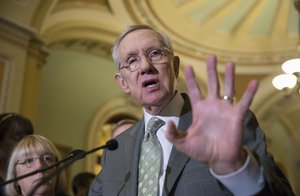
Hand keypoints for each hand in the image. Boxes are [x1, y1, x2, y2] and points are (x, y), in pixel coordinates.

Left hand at [166, 55, 257, 174]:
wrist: (219, 160)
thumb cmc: (201, 151)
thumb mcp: (183, 144)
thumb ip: (173, 135)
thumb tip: (167, 124)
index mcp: (199, 109)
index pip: (194, 90)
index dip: (191, 79)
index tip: (187, 66)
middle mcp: (212, 106)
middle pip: (212, 84)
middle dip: (211, 70)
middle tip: (211, 56)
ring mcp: (225, 109)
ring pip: (228, 89)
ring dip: (229, 76)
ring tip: (230, 62)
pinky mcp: (236, 116)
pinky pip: (244, 102)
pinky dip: (249, 93)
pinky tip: (254, 82)